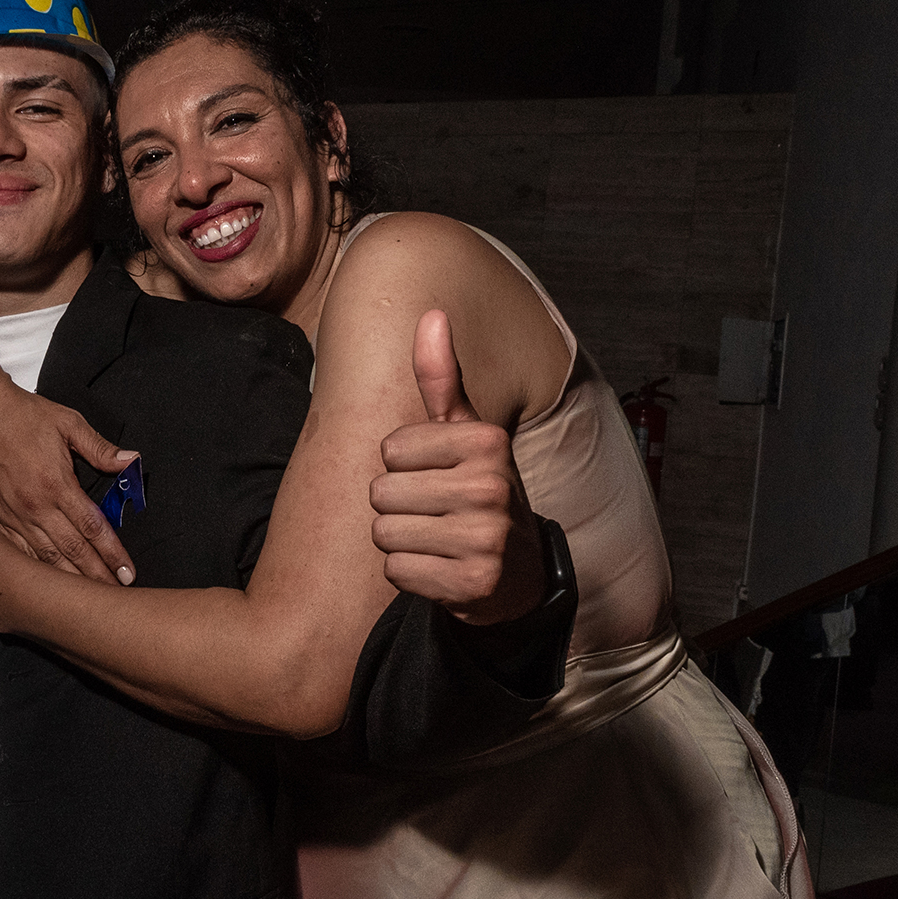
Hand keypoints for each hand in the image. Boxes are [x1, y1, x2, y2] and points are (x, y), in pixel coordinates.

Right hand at [0, 372, 138, 584]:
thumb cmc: (23, 414)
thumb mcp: (69, 422)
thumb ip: (101, 449)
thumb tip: (132, 461)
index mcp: (55, 484)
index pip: (92, 528)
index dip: (112, 553)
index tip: (127, 572)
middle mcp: (33, 506)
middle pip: (71, 551)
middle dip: (96, 576)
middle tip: (115, 596)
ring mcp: (12, 515)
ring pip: (44, 558)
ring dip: (68, 580)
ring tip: (86, 599)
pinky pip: (17, 552)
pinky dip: (34, 571)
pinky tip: (46, 586)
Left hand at [370, 310, 546, 626]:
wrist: (516, 573)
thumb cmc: (478, 492)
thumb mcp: (466, 435)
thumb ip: (442, 378)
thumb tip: (430, 313)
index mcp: (487, 442)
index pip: (389, 449)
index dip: (401, 466)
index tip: (436, 476)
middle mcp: (492, 487)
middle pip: (381, 493)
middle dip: (396, 507)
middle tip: (435, 514)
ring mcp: (485, 539)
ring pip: (384, 533)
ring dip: (400, 541)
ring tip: (436, 540)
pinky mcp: (472, 584)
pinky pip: (397, 571)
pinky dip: (410, 575)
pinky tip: (440, 568)